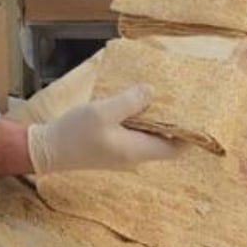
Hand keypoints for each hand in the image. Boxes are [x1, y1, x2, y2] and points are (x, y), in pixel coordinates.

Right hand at [27, 86, 181, 173]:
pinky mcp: (112, 145)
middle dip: (175, 121)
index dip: (191, 134)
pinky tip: (135, 100)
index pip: (176, 149)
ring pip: (149, 135)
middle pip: (165, 141)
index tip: (199, 113)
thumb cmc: (74, 134)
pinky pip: (134, 131)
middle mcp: (134, 154)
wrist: (46, 150)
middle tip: (182, 97)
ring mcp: (122, 151)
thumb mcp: (103, 113)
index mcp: (137, 150)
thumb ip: (130, 102)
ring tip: (161, 94)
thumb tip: (151, 92)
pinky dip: (139, 118)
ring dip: (156, 117)